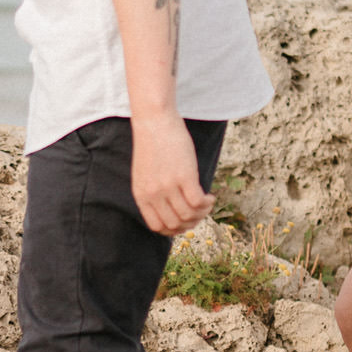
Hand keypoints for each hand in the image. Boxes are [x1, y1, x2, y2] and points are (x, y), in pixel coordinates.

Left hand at [131, 116, 212, 236]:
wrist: (154, 121)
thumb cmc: (152, 145)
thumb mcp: (145, 174)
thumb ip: (153, 192)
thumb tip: (170, 209)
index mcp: (141, 196)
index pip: (157, 226)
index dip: (173, 230)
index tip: (184, 221)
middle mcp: (153, 194)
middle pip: (174, 224)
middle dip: (190, 223)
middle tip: (199, 212)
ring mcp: (168, 186)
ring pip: (188, 215)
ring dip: (202, 213)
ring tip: (207, 203)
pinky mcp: (184, 176)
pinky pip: (198, 202)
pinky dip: (207, 203)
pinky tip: (210, 196)